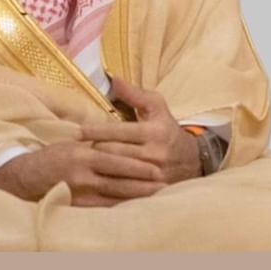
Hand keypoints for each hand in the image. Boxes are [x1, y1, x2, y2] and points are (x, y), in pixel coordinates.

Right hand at [0, 139, 165, 206]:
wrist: (25, 176)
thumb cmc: (52, 155)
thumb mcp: (72, 141)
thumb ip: (95, 141)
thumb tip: (118, 136)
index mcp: (82, 154)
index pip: (115, 160)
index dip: (137, 165)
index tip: (156, 167)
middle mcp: (82, 174)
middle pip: (119, 180)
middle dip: (143, 183)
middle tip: (164, 183)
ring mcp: (80, 192)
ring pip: (114, 196)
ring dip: (136, 196)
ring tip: (156, 196)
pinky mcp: (77, 205)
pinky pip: (103, 208)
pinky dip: (121, 207)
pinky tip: (134, 207)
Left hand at [81, 77, 201, 184]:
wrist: (194, 160)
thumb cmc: (167, 128)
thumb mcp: (156, 106)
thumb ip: (134, 93)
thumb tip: (113, 79)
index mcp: (154, 132)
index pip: (118, 131)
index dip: (95, 130)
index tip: (77, 131)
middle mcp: (155, 154)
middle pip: (113, 153)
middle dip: (94, 149)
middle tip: (76, 148)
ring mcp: (154, 176)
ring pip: (116, 173)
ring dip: (97, 167)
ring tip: (81, 162)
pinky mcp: (152, 192)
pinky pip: (124, 190)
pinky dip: (107, 185)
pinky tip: (94, 181)